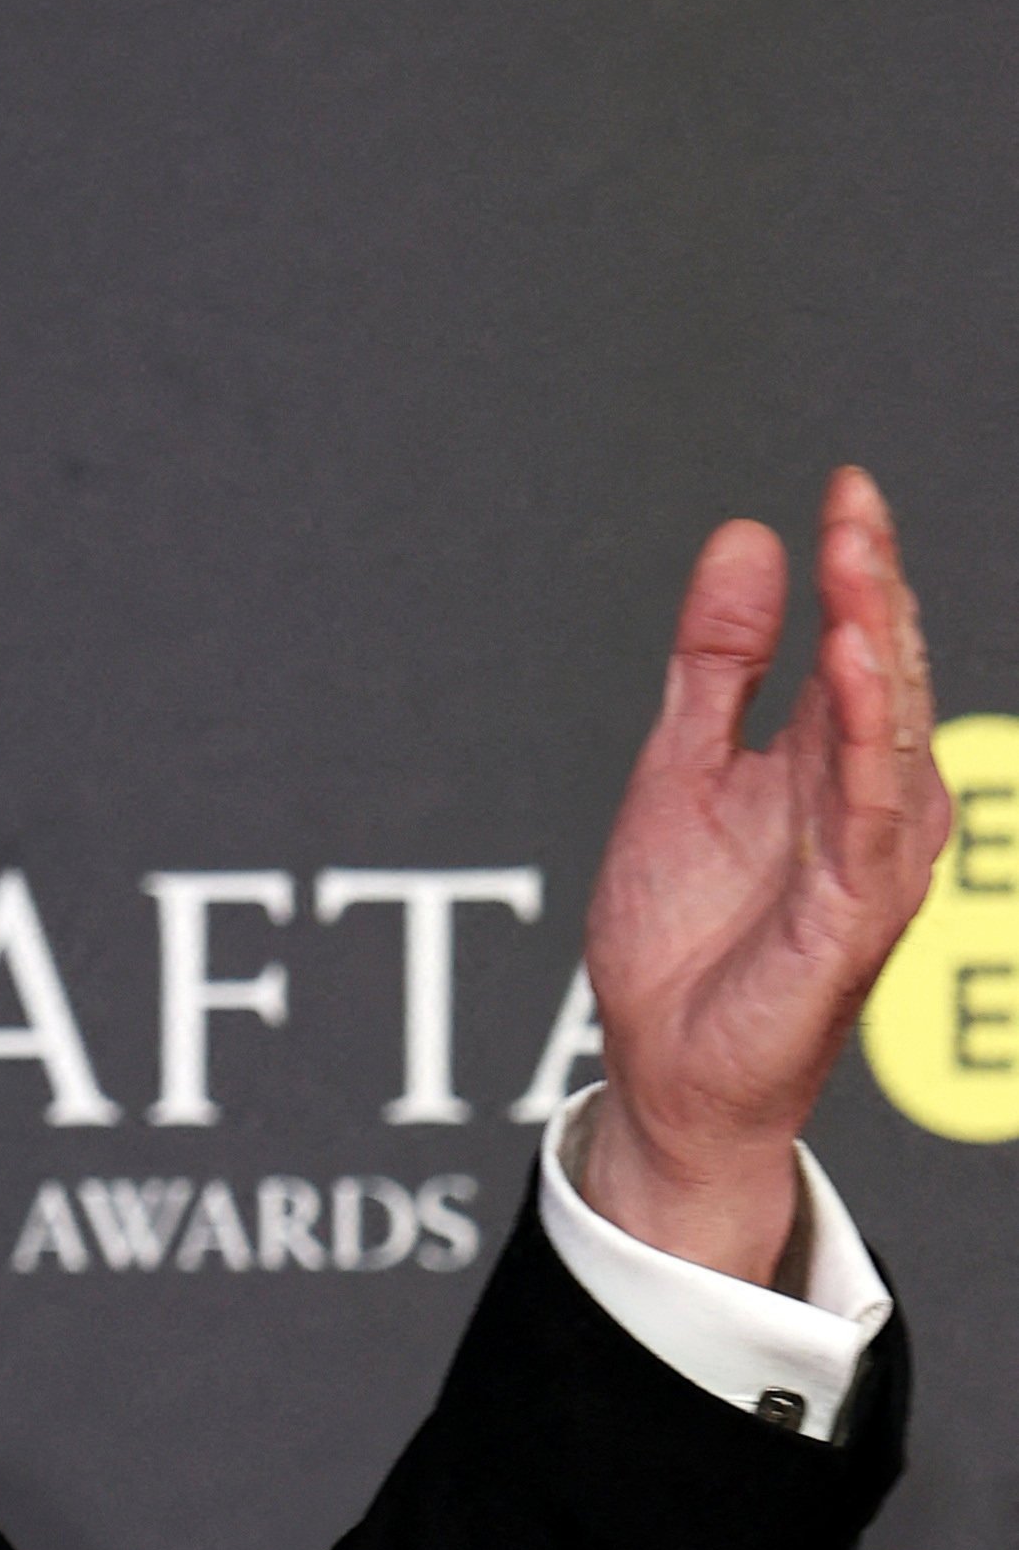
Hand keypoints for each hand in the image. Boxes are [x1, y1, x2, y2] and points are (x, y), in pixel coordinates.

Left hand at [578, 468, 951, 1284]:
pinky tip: (852, 676)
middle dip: (872, 585)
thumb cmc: (679, 932)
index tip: (841, 486)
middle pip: (883, 670)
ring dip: (876, 646)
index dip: (854, 563)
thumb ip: (716, 663)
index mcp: (826, 761)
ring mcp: (868, 855)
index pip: (855, 641)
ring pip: (888, 731)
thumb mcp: (677, 767)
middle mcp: (864, 800)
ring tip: (857, 570)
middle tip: (852, 507)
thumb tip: (746, 541)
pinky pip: (869, 814)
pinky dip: (866, 742)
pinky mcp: (854, 910)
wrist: (661, 1063)